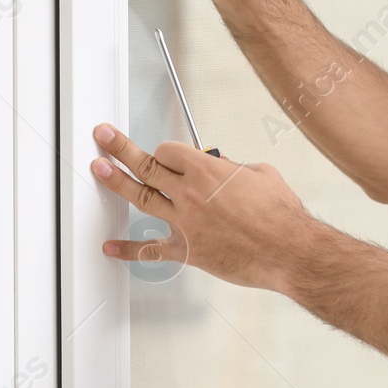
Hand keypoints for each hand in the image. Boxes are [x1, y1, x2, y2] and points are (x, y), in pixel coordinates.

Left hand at [91, 122, 311, 290]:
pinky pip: (151, 250)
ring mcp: (185, 222)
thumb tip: (221, 169)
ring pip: (141, 198)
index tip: (163, 153)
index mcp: (207, 170)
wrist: (288, 250)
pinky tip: (111, 246)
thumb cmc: (281, 214)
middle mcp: (190, 193)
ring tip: (99, 169)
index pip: (170, 151)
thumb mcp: (260, 174)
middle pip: (146, 166)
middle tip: (104, 137)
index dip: (164, 150)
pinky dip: (128, 249)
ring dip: (116, 182)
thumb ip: (233, 169)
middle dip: (121, 148)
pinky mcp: (187, 250)